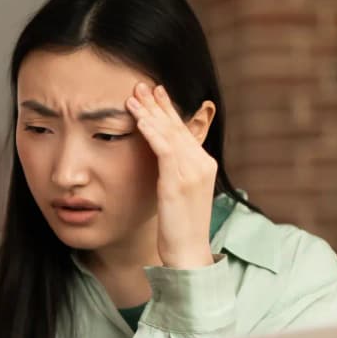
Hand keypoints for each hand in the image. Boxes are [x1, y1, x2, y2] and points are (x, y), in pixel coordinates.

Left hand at [126, 82, 217, 268]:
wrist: (189, 252)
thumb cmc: (180, 228)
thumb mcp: (178, 195)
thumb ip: (173, 173)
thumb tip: (161, 162)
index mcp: (203, 165)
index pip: (183, 131)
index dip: (168, 111)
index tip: (155, 94)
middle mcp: (201, 163)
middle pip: (177, 127)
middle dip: (158, 104)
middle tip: (142, 85)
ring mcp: (193, 171)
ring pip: (169, 134)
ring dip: (150, 113)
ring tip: (134, 96)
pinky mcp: (179, 181)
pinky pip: (163, 149)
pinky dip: (151, 131)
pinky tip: (138, 119)